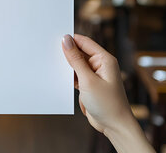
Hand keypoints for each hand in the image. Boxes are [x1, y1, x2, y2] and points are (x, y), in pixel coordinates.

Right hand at [62, 34, 153, 152]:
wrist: (114, 126)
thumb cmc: (107, 104)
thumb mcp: (87, 80)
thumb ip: (75, 60)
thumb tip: (66, 40)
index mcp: (104, 59)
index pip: (85, 42)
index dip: (70, 39)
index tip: (54, 38)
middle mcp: (101, 65)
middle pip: (80, 52)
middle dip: (67, 54)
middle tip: (51, 53)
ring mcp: (95, 75)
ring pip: (77, 65)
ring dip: (67, 67)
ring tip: (54, 68)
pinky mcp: (90, 85)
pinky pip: (77, 75)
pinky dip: (70, 77)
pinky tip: (61, 79)